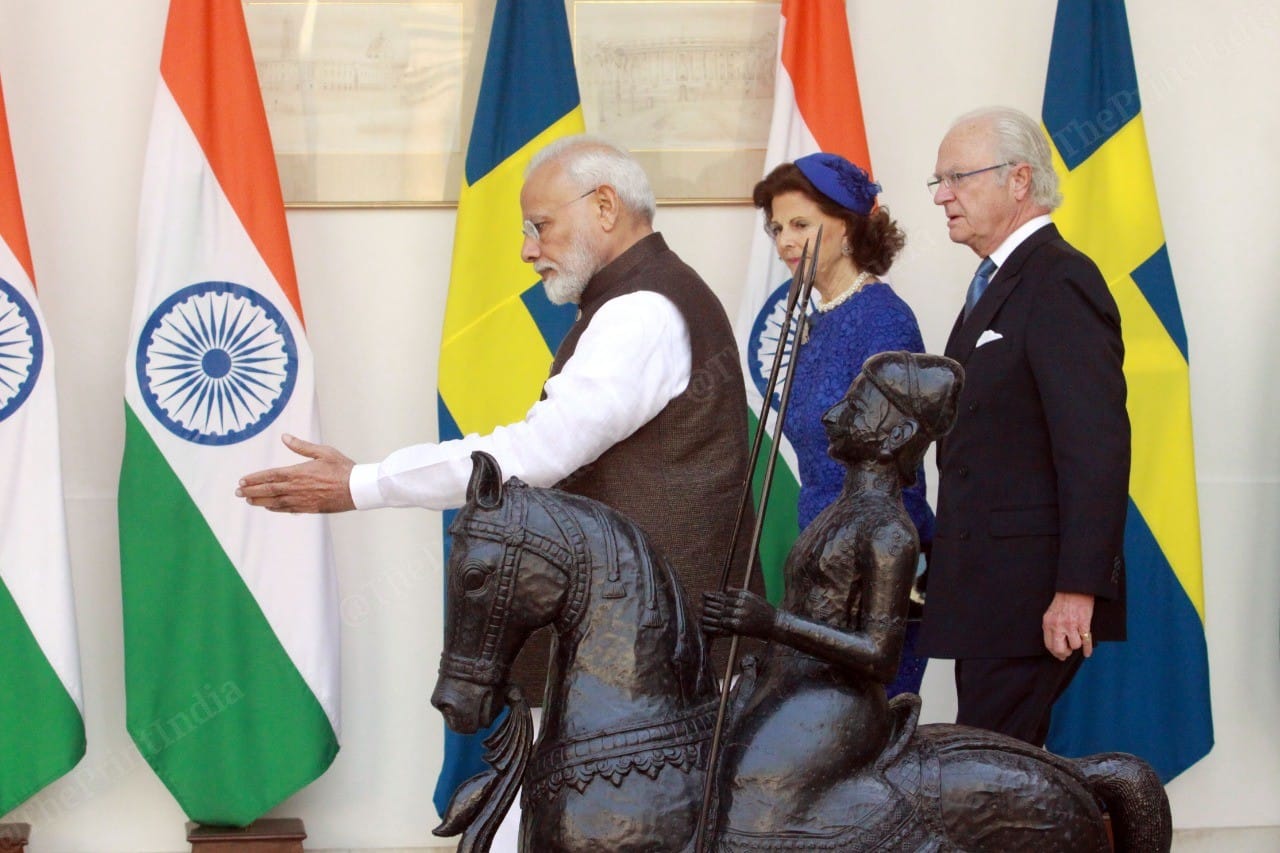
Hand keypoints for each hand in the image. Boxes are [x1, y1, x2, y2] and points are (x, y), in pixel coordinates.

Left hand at [237, 434, 355, 512]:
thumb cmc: (342, 468)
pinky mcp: (309, 508)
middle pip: (268, 490)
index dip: (254, 479)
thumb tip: (285, 437)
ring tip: (248, 500)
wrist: (356, 489)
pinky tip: (268, 507)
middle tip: (238, 492)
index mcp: (298, 472)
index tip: (242, 480)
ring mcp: (302, 499)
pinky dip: (275, 508)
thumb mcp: (323, 452)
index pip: (270, 476)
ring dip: (260, 501)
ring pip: (275, 502)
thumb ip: (301, 446)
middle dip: (251, 491)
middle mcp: (297, 487)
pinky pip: (287, 509)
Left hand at [701, 589, 775, 639]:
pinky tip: (709, 624)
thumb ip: (738, 592)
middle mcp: (740, 604)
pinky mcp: (739, 626)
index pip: (724, 595)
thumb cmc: (763, 609)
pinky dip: (716, 624)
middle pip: (720, 604)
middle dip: (709, 604)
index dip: (713, 595)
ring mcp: (739, 615)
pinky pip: (724, 624)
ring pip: (721, 614)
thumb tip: (726, 589)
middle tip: (698, 604)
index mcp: (743, 595)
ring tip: (700, 614)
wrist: (773, 623)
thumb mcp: (752, 596)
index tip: (704, 595)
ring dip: (710, 614)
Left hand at [1042, 591, 1094, 660]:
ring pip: (1074, 645)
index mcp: (1048, 623)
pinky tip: (1087, 653)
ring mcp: (1071, 625)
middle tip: (1068, 653)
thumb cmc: (1063, 600)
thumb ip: (1052, 627)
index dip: (1055, 652)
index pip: (1049, 645)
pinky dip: (1087, 649)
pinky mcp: (1083, 623)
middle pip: (1059, 649)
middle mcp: (1058, 626)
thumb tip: (1056, 642)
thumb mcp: (1051, 614)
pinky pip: (1086, 641)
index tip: (1059, 655)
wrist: (1074, 589)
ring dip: (1077, 646)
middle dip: (1065, 653)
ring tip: (1077, 641)